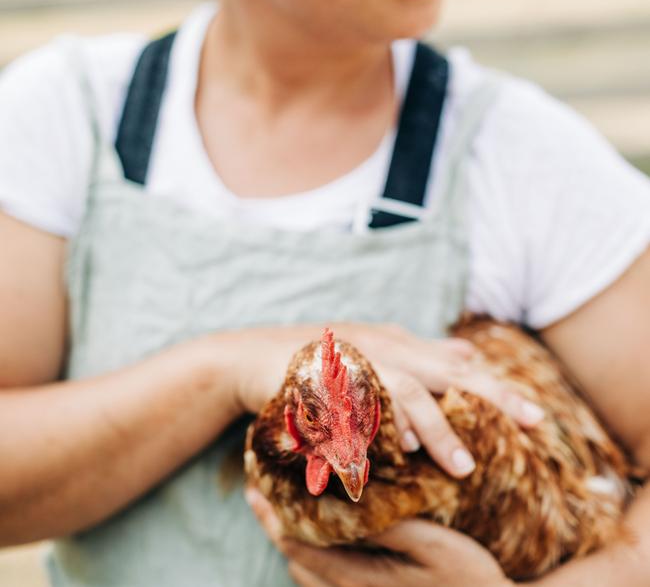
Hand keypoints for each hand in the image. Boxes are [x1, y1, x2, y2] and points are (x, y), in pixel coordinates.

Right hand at [225, 321, 542, 477]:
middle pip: (443, 373)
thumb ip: (421, 351)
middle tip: (528, 425)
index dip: (498, 388)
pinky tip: (400, 451)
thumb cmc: (319, 357)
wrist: (249, 358)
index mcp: (397, 343)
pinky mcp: (322, 384)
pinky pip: (357, 409)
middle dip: (488, 399)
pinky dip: (381, 428)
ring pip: (404, 390)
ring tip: (462, 464)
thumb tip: (469, 354)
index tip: (537, 417)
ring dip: (434, 426)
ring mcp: (351, 365)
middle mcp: (380, 349)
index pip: (457, 366)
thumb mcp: (374, 347)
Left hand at [247, 488, 513, 586]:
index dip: (274, 514)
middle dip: (277, 526)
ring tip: (284, 510)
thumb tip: (349, 495)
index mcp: (360, 581)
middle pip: (296, 561)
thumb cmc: (469, 580)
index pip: (300, 544)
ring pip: (308, 576)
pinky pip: (329, 586)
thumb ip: (387, 522)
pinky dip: (315, 560)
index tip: (257, 486)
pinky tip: (324, 539)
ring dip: (294, 542)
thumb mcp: (433, 544)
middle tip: (261, 493)